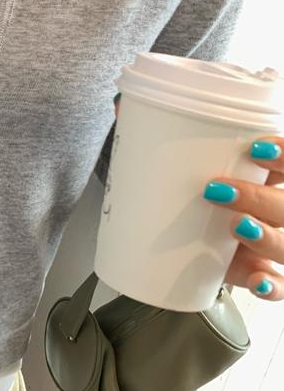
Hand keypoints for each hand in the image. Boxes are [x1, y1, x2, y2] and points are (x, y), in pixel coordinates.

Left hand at [114, 97, 283, 301]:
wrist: (184, 236)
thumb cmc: (193, 187)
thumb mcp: (179, 160)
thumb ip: (157, 129)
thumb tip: (121, 104)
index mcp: (266, 174)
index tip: (255, 148)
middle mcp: (275, 208)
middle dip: (260, 197)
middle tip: (217, 191)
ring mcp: (271, 243)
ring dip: (267, 238)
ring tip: (235, 227)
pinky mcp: (256, 274)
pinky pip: (279, 286)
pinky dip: (272, 285)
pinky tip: (258, 280)